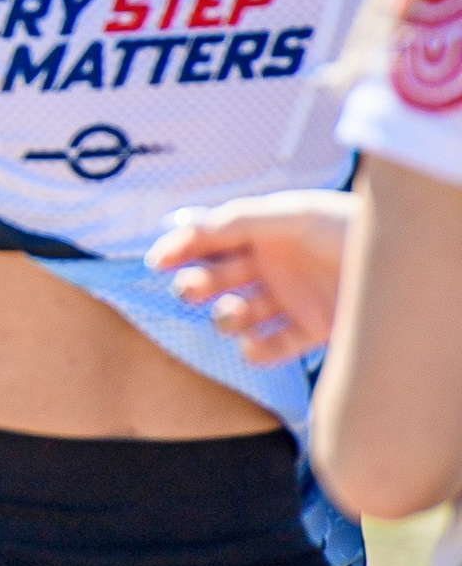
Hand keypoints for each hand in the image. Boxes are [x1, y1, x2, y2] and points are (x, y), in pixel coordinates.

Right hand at [147, 193, 353, 363]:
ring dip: (226, 316)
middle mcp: (274, 264)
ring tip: (232, 315)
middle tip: (193, 290)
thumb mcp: (293, 215)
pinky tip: (253, 347)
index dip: (181, 247)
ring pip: (240, 312)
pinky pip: (274, 345)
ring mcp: (292, 297)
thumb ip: (241, 220)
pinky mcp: (313, 329)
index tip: (159, 261)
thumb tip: (194, 227)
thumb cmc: (351, 229)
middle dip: (199, 283)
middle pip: (219, 276)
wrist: (406, 270)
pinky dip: (258, 350)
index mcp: (265, 230)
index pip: (212, 238)